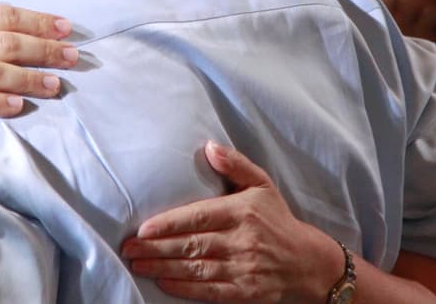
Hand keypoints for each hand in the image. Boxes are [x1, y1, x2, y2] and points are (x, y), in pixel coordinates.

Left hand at [122, 142, 342, 303]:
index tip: (144, 227)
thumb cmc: (277, 219)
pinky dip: (185, 289)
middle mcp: (242, 240)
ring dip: (164, 267)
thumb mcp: (261, 184)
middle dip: (157, 247)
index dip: (170, 223)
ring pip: (197, 269)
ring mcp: (244, 268)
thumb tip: (209, 146)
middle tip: (129, 247)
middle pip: (192, 245)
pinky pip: (210, 291)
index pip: (199, 217)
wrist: (307, 260)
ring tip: (138, 264)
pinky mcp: (245, 292)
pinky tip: (164, 283)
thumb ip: (235, 164)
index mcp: (242, 212)